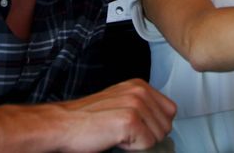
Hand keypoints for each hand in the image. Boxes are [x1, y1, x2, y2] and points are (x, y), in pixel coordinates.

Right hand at [58, 79, 176, 151]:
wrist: (63, 125)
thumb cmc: (87, 119)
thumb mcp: (119, 103)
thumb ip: (142, 105)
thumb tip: (162, 122)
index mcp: (139, 85)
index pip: (170, 110)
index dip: (155, 125)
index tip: (135, 127)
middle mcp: (139, 91)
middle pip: (166, 125)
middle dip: (149, 135)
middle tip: (123, 132)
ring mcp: (135, 105)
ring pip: (159, 136)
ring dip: (139, 141)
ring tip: (117, 134)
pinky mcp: (129, 121)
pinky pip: (147, 144)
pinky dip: (132, 148)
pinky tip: (115, 139)